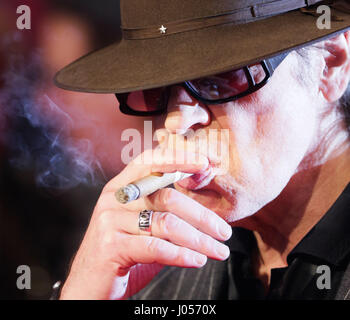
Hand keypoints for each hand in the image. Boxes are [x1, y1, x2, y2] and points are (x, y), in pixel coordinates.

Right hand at [59, 149, 231, 299]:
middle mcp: (115, 198)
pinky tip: (197, 260)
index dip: (179, 158)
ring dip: (198, 240)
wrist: (89, 286)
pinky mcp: (110, 245)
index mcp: (122, 187)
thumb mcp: (144, 227)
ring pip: (165, 224)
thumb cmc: (123, 253)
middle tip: (225, 232)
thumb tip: (206, 213)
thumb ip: (165, 214)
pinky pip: (154, 247)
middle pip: (167, 198)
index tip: (206, 163)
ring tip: (218, 251)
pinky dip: (180, 254)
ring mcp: (110, 220)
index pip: (151, 162)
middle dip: (202, 216)